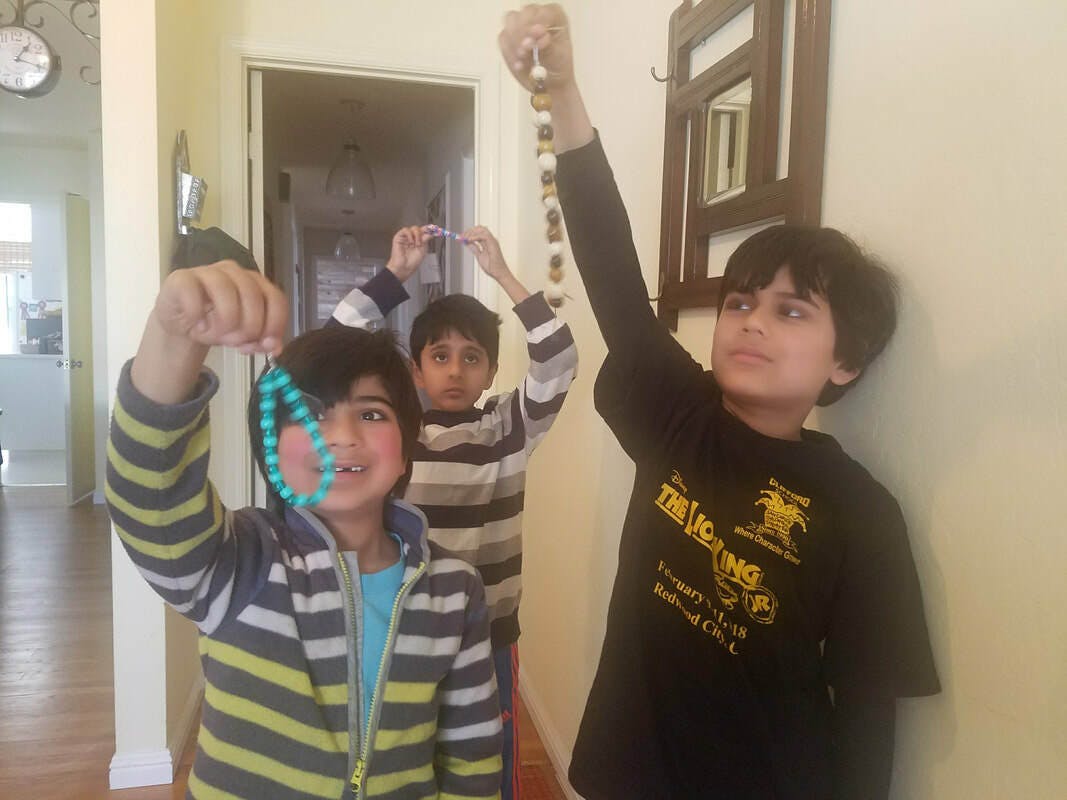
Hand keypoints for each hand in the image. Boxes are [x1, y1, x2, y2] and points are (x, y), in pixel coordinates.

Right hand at [152, 260, 286, 354]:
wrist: (181, 322)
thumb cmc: (215, 323)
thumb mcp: (242, 337)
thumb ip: (260, 341)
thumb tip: (274, 347)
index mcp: (255, 284)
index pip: (275, 299)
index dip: (275, 324)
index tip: (267, 344)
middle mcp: (234, 273)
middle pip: (252, 295)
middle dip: (249, 327)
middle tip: (237, 343)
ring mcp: (208, 272)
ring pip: (225, 290)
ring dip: (225, 320)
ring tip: (218, 336)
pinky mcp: (182, 278)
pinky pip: (192, 292)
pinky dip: (197, 314)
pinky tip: (199, 327)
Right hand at [386, 225, 428, 281]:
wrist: (404, 267)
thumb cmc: (412, 262)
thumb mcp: (423, 249)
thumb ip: (426, 239)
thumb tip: (431, 232)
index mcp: (419, 241)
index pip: (425, 232)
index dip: (430, 229)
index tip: (436, 229)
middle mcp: (413, 238)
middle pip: (420, 228)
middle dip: (425, 231)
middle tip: (428, 235)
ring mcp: (406, 237)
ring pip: (414, 228)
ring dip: (417, 235)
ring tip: (417, 244)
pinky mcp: (398, 237)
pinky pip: (405, 230)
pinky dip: (410, 235)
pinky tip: (411, 243)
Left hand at [463, 227, 530, 304]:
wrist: (498, 273)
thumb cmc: (491, 266)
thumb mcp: (479, 255)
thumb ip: (474, 248)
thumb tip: (467, 243)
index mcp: (487, 242)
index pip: (478, 232)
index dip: (469, 233)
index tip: (461, 237)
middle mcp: (490, 240)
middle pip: (479, 228)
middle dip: (469, 231)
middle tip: (461, 236)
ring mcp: (492, 241)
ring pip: (481, 229)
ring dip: (471, 232)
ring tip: (464, 238)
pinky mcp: (493, 243)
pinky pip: (483, 235)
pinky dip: (475, 236)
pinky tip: (469, 240)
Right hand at [499, 4, 574, 92]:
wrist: (548, 82)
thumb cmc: (558, 67)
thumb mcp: (558, 57)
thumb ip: (548, 43)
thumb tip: (536, 30)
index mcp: (554, 15)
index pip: (543, 12)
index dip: (538, 24)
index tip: (535, 43)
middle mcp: (537, 14)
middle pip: (525, 13)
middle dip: (522, 32)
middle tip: (524, 52)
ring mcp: (521, 23)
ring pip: (511, 21)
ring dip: (513, 41)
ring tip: (522, 59)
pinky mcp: (509, 36)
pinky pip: (503, 38)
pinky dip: (509, 52)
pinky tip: (518, 64)